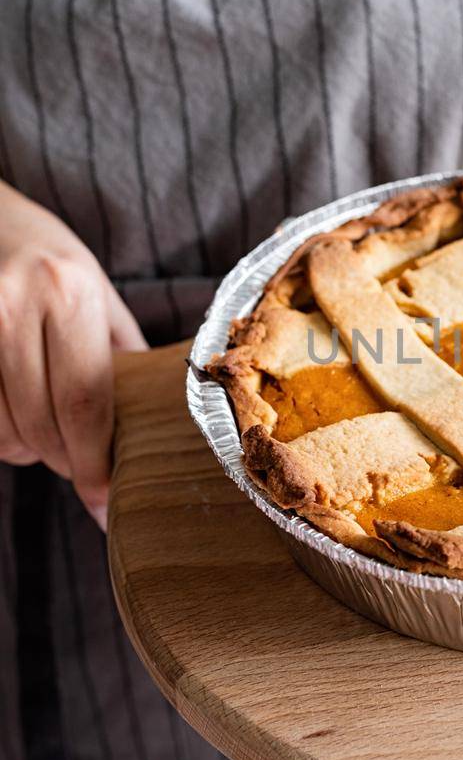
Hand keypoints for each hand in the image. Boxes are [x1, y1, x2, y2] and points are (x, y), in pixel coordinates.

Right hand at [0, 182, 145, 528]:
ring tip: (40, 429)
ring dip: (23, 449)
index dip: (93, 462)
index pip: (84, 403)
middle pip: (40, 424)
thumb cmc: (47, 259)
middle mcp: (13, 303)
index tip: (104, 500)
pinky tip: (10, 413)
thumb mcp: (97, 295)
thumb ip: (121, 357)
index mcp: (68, 292)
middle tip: (78, 463)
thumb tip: (150, 430)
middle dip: (63, 459)